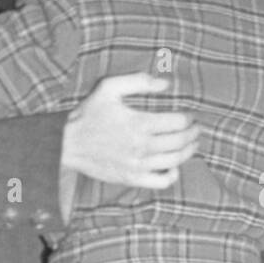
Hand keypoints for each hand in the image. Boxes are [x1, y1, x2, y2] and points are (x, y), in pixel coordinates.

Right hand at [61, 72, 200, 194]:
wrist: (67, 144)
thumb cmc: (89, 114)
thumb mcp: (109, 88)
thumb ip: (139, 81)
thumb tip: (166, 84)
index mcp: (139, 123)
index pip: (178, 122)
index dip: (189, 118)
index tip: (189, 115)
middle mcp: (141, 147)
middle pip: (181, 142)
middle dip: (193, 133)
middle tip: (196, 128)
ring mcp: (137, 165)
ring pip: (176, 161)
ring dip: (189, 151)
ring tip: (192, 144)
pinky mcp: (131, 178)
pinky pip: (162, 181)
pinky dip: (173, 174)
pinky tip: (173, 165)